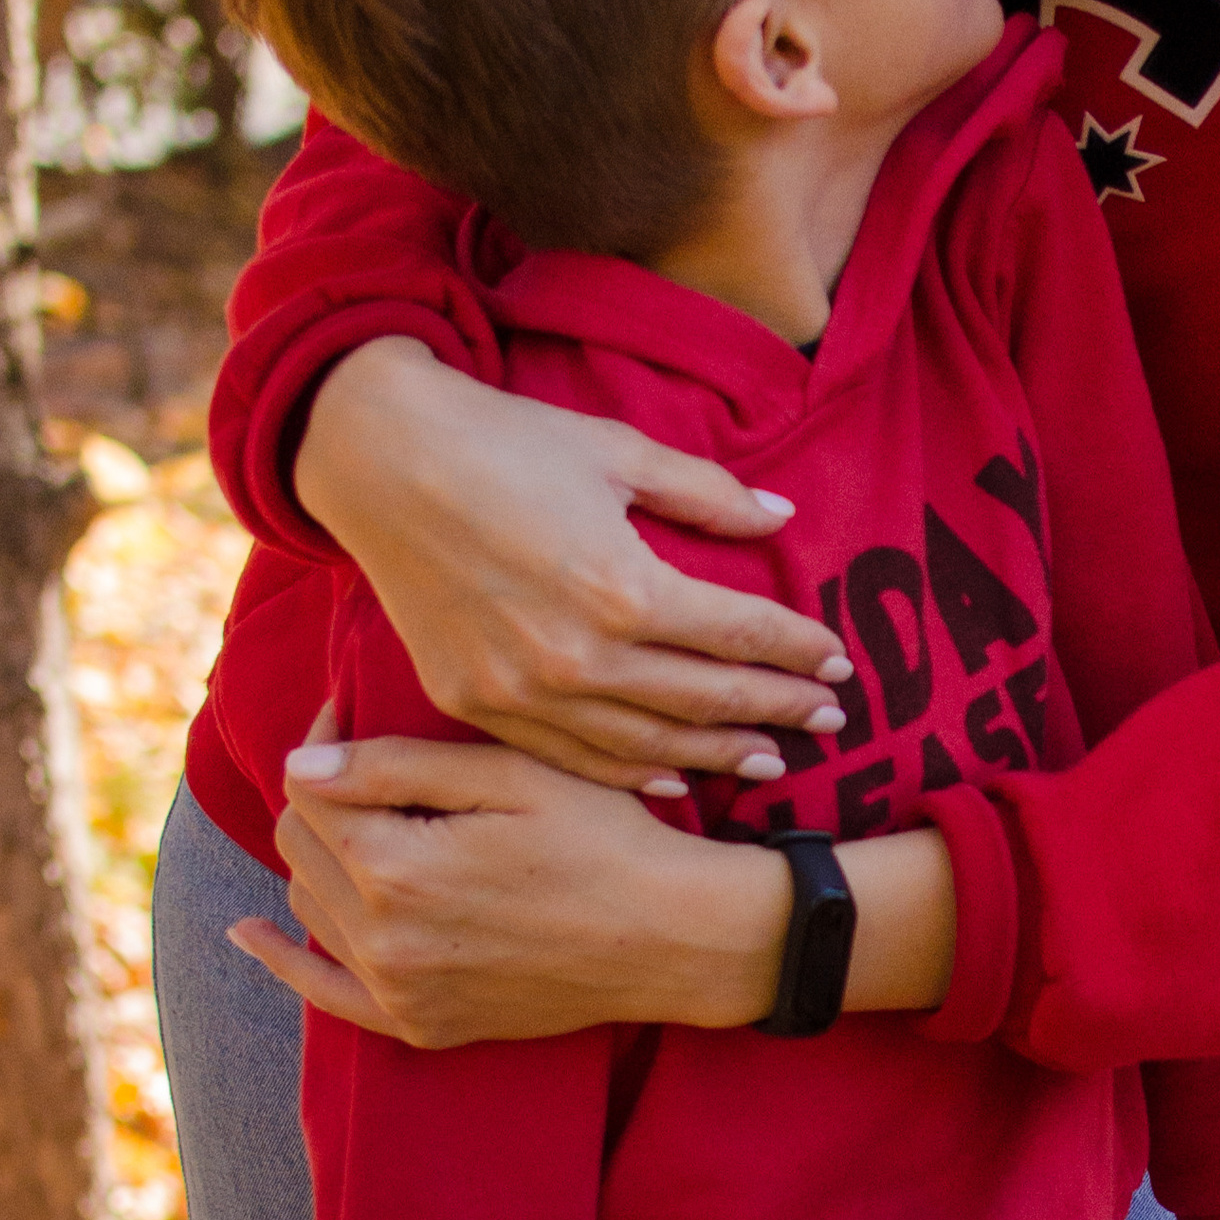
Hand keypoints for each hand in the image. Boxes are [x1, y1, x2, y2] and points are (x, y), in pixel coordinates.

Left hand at [229, 712, 788, 1044]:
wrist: (673, 937)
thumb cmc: (607, 839)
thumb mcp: (514, 778)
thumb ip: (399, 767)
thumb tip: (301, 761)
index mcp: (396, 868)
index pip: (311, 789)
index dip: (324, 739)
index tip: (347, 706)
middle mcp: (380, 939)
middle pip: (301, 847)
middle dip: (322, 794)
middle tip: (365, 757)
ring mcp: (397, 991)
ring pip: (310, 905)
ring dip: (321, 856)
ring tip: (365, 817)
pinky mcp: (420, 1024)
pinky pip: (324, 994)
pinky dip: (284, 960)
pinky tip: (251, 935)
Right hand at [296, 338, 851, 786]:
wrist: (379, 460)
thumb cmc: (507, 443)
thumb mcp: (620, 452)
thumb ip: (708, 494)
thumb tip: (781, 516)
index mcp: (624, 588)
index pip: (741, 634)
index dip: (799, 651)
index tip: (840, 663)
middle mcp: (578, 656)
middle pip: (707, 699)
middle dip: (779, 709)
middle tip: (830, 719)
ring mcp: (523, 691)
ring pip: (647, 744)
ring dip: (718, 754)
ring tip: (772, 758)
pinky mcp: (476, 704)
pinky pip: (574, 757)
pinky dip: (635, 772)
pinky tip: (677, 777)